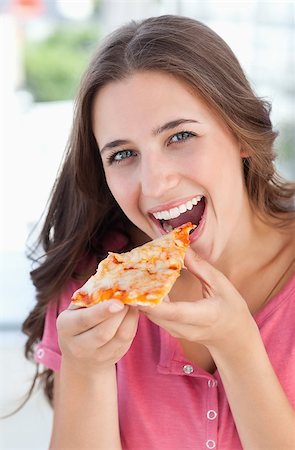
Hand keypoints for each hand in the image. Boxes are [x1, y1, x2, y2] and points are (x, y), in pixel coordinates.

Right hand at [56, 300, 138, 375]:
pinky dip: (133, 323)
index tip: (118, 302)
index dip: (102, 311)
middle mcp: (79, 346)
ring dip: (130, 316)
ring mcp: (98, 356)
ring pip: (120, 337)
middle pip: (104, 332)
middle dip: (120, 313)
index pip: (84, 320)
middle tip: (128, 296)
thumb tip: (107, 277)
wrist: (80, 359)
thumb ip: (88, 295)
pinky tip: (133, 312)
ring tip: (132, 302)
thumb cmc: (78, 322)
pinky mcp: (114, 357)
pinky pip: (128, 340)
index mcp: (66, 328)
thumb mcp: (75, 309)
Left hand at [139, 248, 255, 350]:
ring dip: (142, 297)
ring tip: (134, 275)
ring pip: (151, 315)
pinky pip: (154, 316)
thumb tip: (182, 248)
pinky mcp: (171, 330)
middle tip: (131, 271)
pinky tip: (145, 284)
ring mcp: (177, 332)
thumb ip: (199, 267)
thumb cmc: (231, 308)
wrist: (234, 337)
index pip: (175, 312)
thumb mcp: (221, 284)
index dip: (154, 302)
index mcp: (203, 316)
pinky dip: (147, 301)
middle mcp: (186, 328)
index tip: (138, 289)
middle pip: (156, 314)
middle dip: (140, 294)